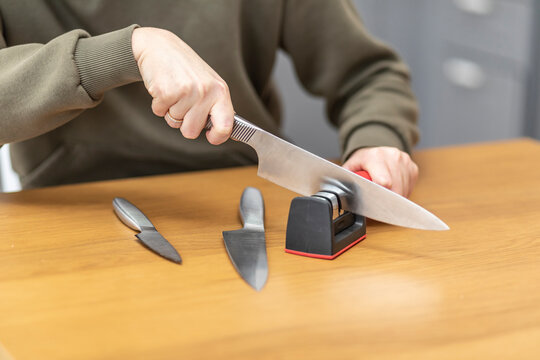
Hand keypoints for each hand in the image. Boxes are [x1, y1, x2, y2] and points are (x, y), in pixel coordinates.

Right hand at [131, 27, 233, 144]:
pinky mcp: (166, 91)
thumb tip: (228, 133)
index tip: (210, 136)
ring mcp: (187, 91)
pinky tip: (164, 87)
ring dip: (170, 110)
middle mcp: (206, 91)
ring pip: (174, 123)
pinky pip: (159, 113)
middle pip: (191, 131)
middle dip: (184, 122)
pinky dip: (158, 104)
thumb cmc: (186, 69)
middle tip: (183, 102)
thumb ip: (218, 107)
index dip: (217, 137)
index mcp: (221, 91)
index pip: (225, 126)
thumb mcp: (210, 84)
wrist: (160, 46)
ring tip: (174, 91)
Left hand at [342, 147, 418, 196]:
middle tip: (378, 205)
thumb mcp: (350, 168)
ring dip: (394, 198)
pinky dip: (402, 193)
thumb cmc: (362, 162)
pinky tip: (392, 189)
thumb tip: (340, 194)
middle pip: (395, 189)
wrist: (375, 150)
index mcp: (375, 156)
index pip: (384, 181)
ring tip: (384, 195)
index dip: (380, 195)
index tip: (375, 203)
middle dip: (387, 201)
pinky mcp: (412, 167)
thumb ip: (346, 180)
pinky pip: (410, 187)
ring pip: (404, 190)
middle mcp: (392, 156)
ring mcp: (404, 161)